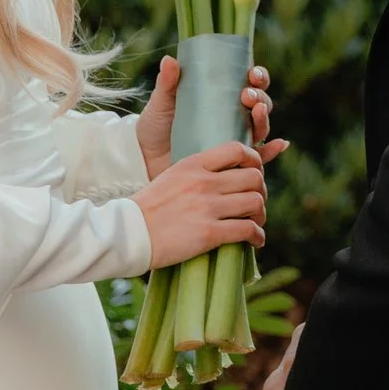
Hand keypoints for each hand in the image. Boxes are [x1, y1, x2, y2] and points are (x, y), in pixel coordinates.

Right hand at [130, 142, 263, 266]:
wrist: (127, 233)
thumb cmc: (148, 209)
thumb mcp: (172, 177)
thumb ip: (197, 173)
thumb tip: (224, 178)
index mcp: (193, 164)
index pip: (238, 149)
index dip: (254, 160)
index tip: (254, 172)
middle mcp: (204, 182)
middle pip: (253, 177)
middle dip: (260, 190)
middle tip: (256, 202)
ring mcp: (207, 206)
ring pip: (255, 202)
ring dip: (261, 214)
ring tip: (255, 221)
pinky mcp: (209, 232)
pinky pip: (248, 229)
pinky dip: (257, 236)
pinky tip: (255, 240)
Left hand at [137, 58, 288, 179]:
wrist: (147, 159)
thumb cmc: (157, 126)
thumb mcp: (162, 103)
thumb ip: (168, 83)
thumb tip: (169, 60)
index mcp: (221, 96)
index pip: (249, 82)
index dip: (257, 76)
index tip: (251, 73)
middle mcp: (233, 116)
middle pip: (260, 103)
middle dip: (260, 96)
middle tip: (246, 95)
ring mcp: (234, 138)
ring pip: (261, 126)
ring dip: (264, 118)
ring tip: (256, 111)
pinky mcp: (233, 161)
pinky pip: (259, 156)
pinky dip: (272, 150)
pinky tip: (280, 144)